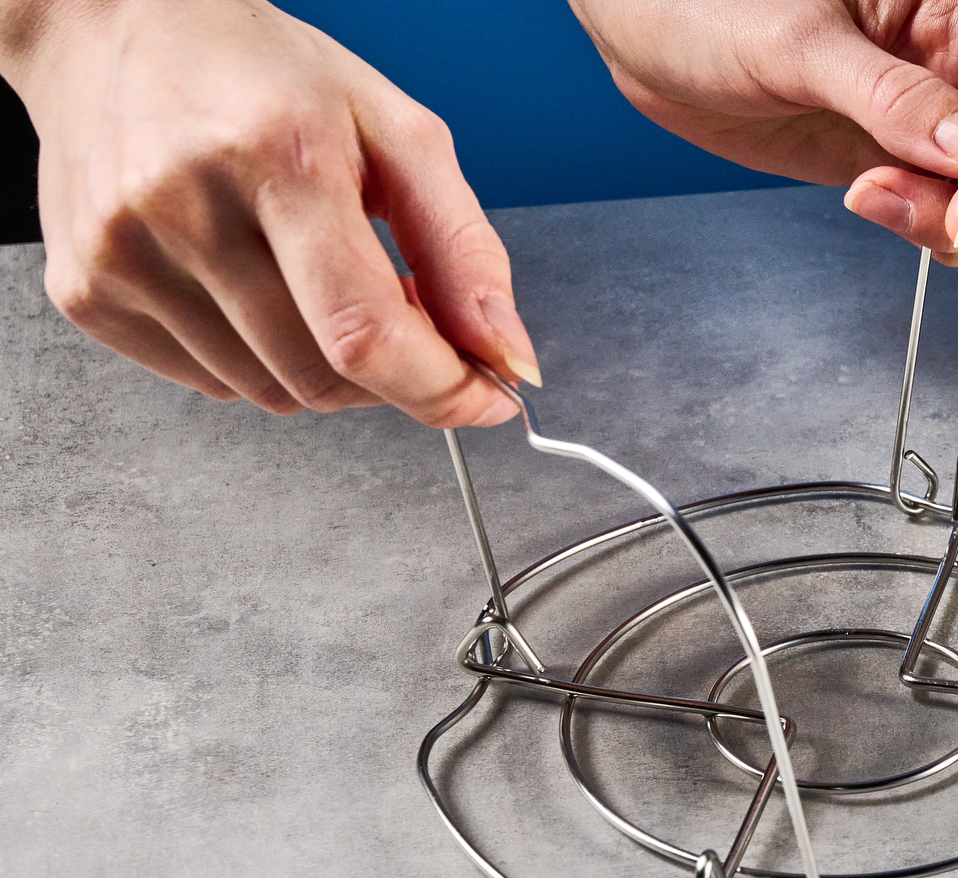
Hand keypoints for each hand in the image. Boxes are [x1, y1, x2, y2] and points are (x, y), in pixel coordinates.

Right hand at [0, 0, 538, 424]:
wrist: (121, 31)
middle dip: (392, 374)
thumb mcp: (398, 133)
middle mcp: (185, 207)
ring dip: (328, 369)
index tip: (488, 399)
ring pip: (272, 394)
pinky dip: (259, 361)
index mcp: (279, 156)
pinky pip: (211, 385)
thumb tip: (509, 357)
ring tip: (322, 284)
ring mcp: (123, 254)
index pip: (365, 333)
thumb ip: (464, 251)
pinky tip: (257, 289)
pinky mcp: (87, 290)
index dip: (441, 389)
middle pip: (322, 377)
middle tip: (401, 312)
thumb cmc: (268, 77)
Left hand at [567, 0, 957, 266]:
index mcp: (952, 12)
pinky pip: (937, 205)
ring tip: (873, 197)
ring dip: (948, 220)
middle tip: (929, 223)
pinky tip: (868, 200)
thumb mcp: (799, 43)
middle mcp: (949, 65)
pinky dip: (918, 223)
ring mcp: (921, 116)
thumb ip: (896, 98)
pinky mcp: (887, 155)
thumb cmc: (705, 0)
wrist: (639, 26)